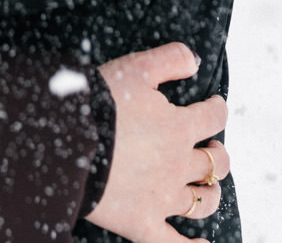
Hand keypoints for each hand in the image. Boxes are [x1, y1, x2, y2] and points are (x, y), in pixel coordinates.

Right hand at [85, 43, 230, 242]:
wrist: (63, 140)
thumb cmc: (97, 102)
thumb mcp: (135, 67)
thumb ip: (170, 59)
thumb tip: (195, 60)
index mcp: (178, 127)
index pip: (213, 117)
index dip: (216, 109)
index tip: (213, 105)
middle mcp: (177, 164)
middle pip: (215, 163)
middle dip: (217, 154)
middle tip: (210, 148)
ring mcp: (162, 198)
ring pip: (203, 201)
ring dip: (210, 193)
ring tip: (206, 188)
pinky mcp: (142, 223)